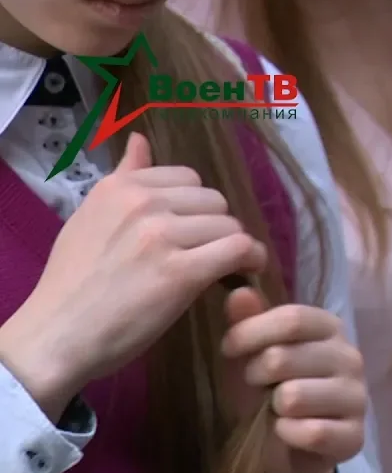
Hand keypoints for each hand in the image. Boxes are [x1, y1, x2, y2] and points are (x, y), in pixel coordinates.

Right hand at [0, 133, 266, 417]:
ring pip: (229, 226)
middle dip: (217, 227)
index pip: (187, 178)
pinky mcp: (181, 272)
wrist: (59, 333)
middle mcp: (141, 203)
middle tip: (210, 254)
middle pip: (214, 201)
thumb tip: (139, 139)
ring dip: (234, 248)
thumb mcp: (90, 217)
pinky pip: (238, 249)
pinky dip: (250, 260)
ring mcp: (161, 236)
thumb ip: (123, 178)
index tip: (197, 231)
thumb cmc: (74, 283)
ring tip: (225, 269)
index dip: (198, 207)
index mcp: (119, 187)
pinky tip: (245, 273)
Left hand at [220, 288, 366, 472]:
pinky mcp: (355, 436)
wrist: (286, 445)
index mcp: (329, 329)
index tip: (228, 348)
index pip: (292, 318)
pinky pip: (310, 432)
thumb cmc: (268, 389)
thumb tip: (240, 292)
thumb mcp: (251, 353)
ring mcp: (358, 398)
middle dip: (254, 374)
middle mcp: (351, 358)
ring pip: (294, 397)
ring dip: (271, 407)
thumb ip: (248, 322)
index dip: (250, 333)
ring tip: (274, 409)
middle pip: (285, 357)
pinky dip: (287, 434)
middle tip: (255, 384)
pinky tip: (288, 432)